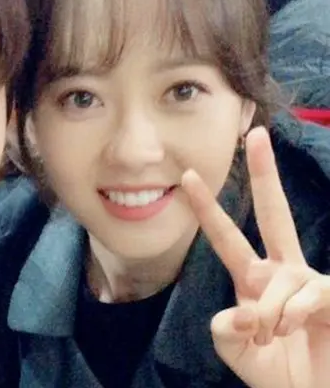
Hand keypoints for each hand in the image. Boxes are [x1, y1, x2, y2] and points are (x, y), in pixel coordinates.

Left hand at [182, 126, 329, 387]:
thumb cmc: (275, 371)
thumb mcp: (234, 348)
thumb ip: (224, 327)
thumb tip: (244, 310)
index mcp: (253, 280)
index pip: (226, 236)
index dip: (208, 208)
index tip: (188, 176)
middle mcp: (282, 273)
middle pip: (274, 214)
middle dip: (266, 174)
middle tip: (256, 134)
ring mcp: (310, 283)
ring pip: (279, 279)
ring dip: (269, 316)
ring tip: (275, 338)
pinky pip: (307, 293)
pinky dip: (292, 316)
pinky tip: (295, 329)